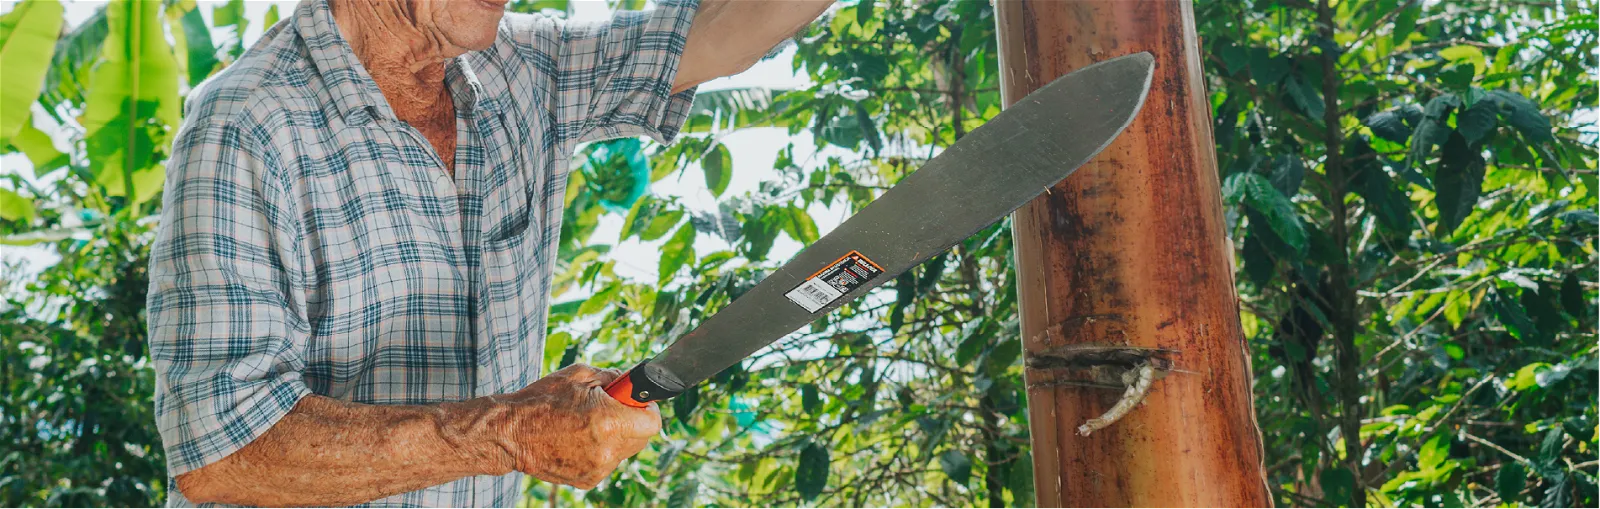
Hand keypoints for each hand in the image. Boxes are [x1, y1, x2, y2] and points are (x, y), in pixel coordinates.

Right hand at [490, 364, 660, 487]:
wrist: (509, 433)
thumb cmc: (542, 399)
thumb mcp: (580, 375)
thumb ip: (614, 377)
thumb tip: (632, 382)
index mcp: (610, 422)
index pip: (653, 422)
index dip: (646, 408)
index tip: (635, 401)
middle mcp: (607, 450)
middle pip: (642, 438)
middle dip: (633, 420)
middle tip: (612, 407)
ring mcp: (597, 469)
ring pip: (625, 451)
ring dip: (616, 436)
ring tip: (588, 423)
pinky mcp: (586, 481)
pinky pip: (607, 462)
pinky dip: (600, 450)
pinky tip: (578, 438)